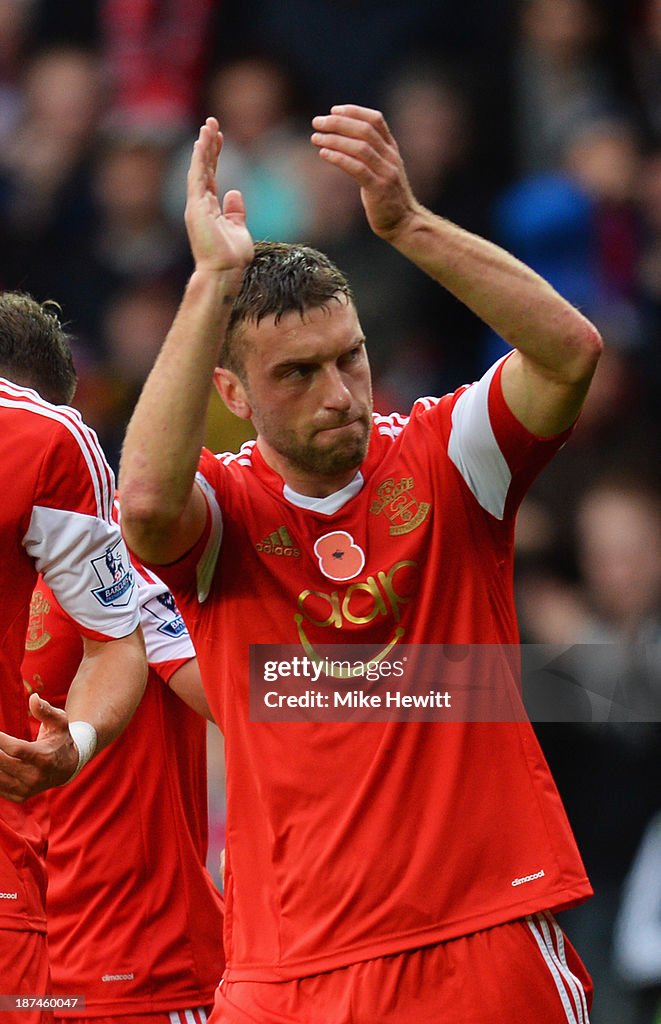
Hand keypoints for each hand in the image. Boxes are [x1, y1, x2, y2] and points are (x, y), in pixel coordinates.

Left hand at [0, 694, 77, 801]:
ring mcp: (26, 789)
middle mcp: (35, 776)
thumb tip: (33, 698)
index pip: (15, 749)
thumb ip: (45, 710)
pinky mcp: (19, 796)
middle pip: (2, 763)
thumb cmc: (60, 738)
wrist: (68, 767)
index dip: (0, 740)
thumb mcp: (59, 721)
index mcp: (44, 757)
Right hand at [185, 116, 254, 275]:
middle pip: (203, 168)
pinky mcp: (195, 208)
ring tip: (208, 125)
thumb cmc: (231, 258)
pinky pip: (197, 178)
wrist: (224, 273)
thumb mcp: (239, 229)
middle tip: (212, 123)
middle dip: (208, 145)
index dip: (214, 155)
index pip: (211, 176)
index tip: (219, 137)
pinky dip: (199, 160)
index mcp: (209, 209)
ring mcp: (196, 206)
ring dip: (203, 146)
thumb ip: (236, 211)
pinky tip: (202, 143)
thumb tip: (235, 191)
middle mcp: (200, 205)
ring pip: (199, 169)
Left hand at [310, 104, 418, 239]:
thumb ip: (370, 155)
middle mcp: (390, 157)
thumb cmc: (387, 198)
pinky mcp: (379, 189)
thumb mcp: (383, 170)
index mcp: (392, 149)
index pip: (376, 120)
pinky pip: (357, 168)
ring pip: (360, 147)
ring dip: (335, 139)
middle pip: (364, 130)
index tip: (333, 110)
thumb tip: (344, 140)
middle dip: (338, 123)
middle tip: (317, 122)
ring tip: (315, 137)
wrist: (404, 223)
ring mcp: (386, 173)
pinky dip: (339, 158)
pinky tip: (324, 154)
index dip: (354, 111)